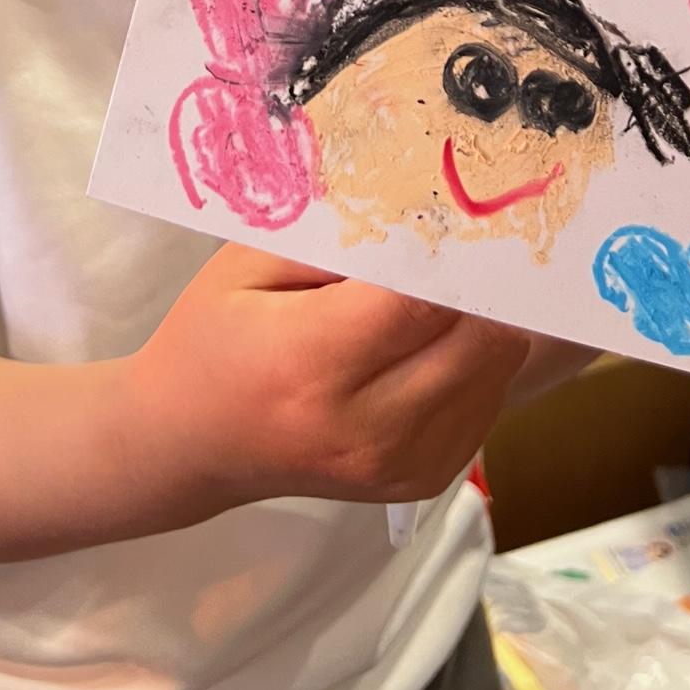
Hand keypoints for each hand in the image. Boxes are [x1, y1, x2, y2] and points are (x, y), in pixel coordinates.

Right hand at [128, 243, 528, 510]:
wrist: (192, 443)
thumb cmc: (212, 338)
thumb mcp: (247, 262)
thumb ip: (332, 237)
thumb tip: (418, 214)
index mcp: (312, 364)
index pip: (421, 303)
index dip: (453, 252)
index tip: (459, 208)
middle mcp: (367, 427)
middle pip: (480, 339)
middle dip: (479, 281)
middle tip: (460, 239)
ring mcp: (401, 464)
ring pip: (497, 370)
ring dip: (482, 321)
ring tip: (435, 291)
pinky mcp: (424, 481)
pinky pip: (488, 403)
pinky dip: (475, 362)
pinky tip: (429, 342)